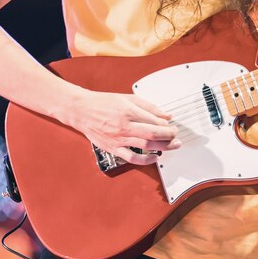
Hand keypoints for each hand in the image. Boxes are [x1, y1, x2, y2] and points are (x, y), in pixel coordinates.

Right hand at [59, 90, 179, 164]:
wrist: (81, 110)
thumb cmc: (103, 103)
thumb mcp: (128, 98)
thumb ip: (149, 107)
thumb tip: (166, 115)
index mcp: (128, 111)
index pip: (155, 120)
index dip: (167, 124)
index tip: (171, 125)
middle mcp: (124, 126)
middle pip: (153, 135)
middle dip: (169, 136)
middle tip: (176, 136)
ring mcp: (118, 139)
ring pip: (147, 146)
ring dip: (163, 147)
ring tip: (172, 145)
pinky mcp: (113, 148)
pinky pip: (132, 158)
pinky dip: (146, 160)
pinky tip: (155, 157)